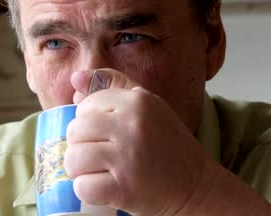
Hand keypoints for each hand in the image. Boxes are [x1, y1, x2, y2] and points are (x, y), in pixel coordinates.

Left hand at [65, 69, 218, 214]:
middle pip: (75, 131)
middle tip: (96, 156)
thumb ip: (113, 86)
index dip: (87, 123)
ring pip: (73, 158)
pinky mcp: (124, 188)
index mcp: (137, 101)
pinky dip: (86, 191)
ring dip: (79, 169)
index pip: (86, 106)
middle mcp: (132, 125)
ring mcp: (128, 157)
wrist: (197, 187)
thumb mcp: (147, 106)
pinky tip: (102, 188)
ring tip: (96, 171)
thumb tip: (75, 78)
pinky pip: (82, 187)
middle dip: (79, 145)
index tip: (102, 134)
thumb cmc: (167, 146)